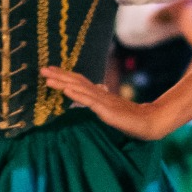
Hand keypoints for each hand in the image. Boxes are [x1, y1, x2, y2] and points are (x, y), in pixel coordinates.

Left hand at [41, 68, 174, 140]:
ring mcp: (103, 101)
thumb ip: (102, 100)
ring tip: (48, 79)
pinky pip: (90, 101)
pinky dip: (77, 95)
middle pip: (76, 81)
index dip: (65, 75)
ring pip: (80, 89)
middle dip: (59, 75)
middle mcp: (100, 94)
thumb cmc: (131, 118)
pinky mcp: (107, 110)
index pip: (79, 81)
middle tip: (42, 69)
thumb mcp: (112, 108)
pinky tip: (66, 90)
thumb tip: (96, 89)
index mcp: (100, 94)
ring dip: (63, 83)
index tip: (50, 71)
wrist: (149, 122)